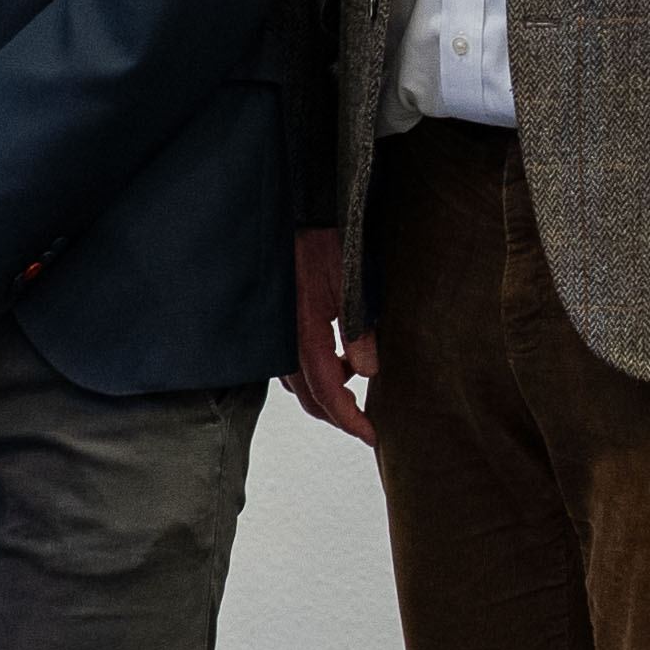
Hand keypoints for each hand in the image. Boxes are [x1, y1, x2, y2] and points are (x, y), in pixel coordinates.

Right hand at [287, 226, 376, 441]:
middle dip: (338, 415)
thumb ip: (360, 330)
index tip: (371, 435)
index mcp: (303, 333)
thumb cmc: (324, 241)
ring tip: (355, 382)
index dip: (349, 419)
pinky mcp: (279, 325)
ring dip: (328, 392)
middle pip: (310, 398)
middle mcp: (285, 340)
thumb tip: (368, 372)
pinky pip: (294, 364)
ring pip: (301, 383)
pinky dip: (316, 373)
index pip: (326, 392)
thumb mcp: (351, 284)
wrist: (297, 214)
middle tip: (365, 423)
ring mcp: (278, 334)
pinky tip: (338, 359)